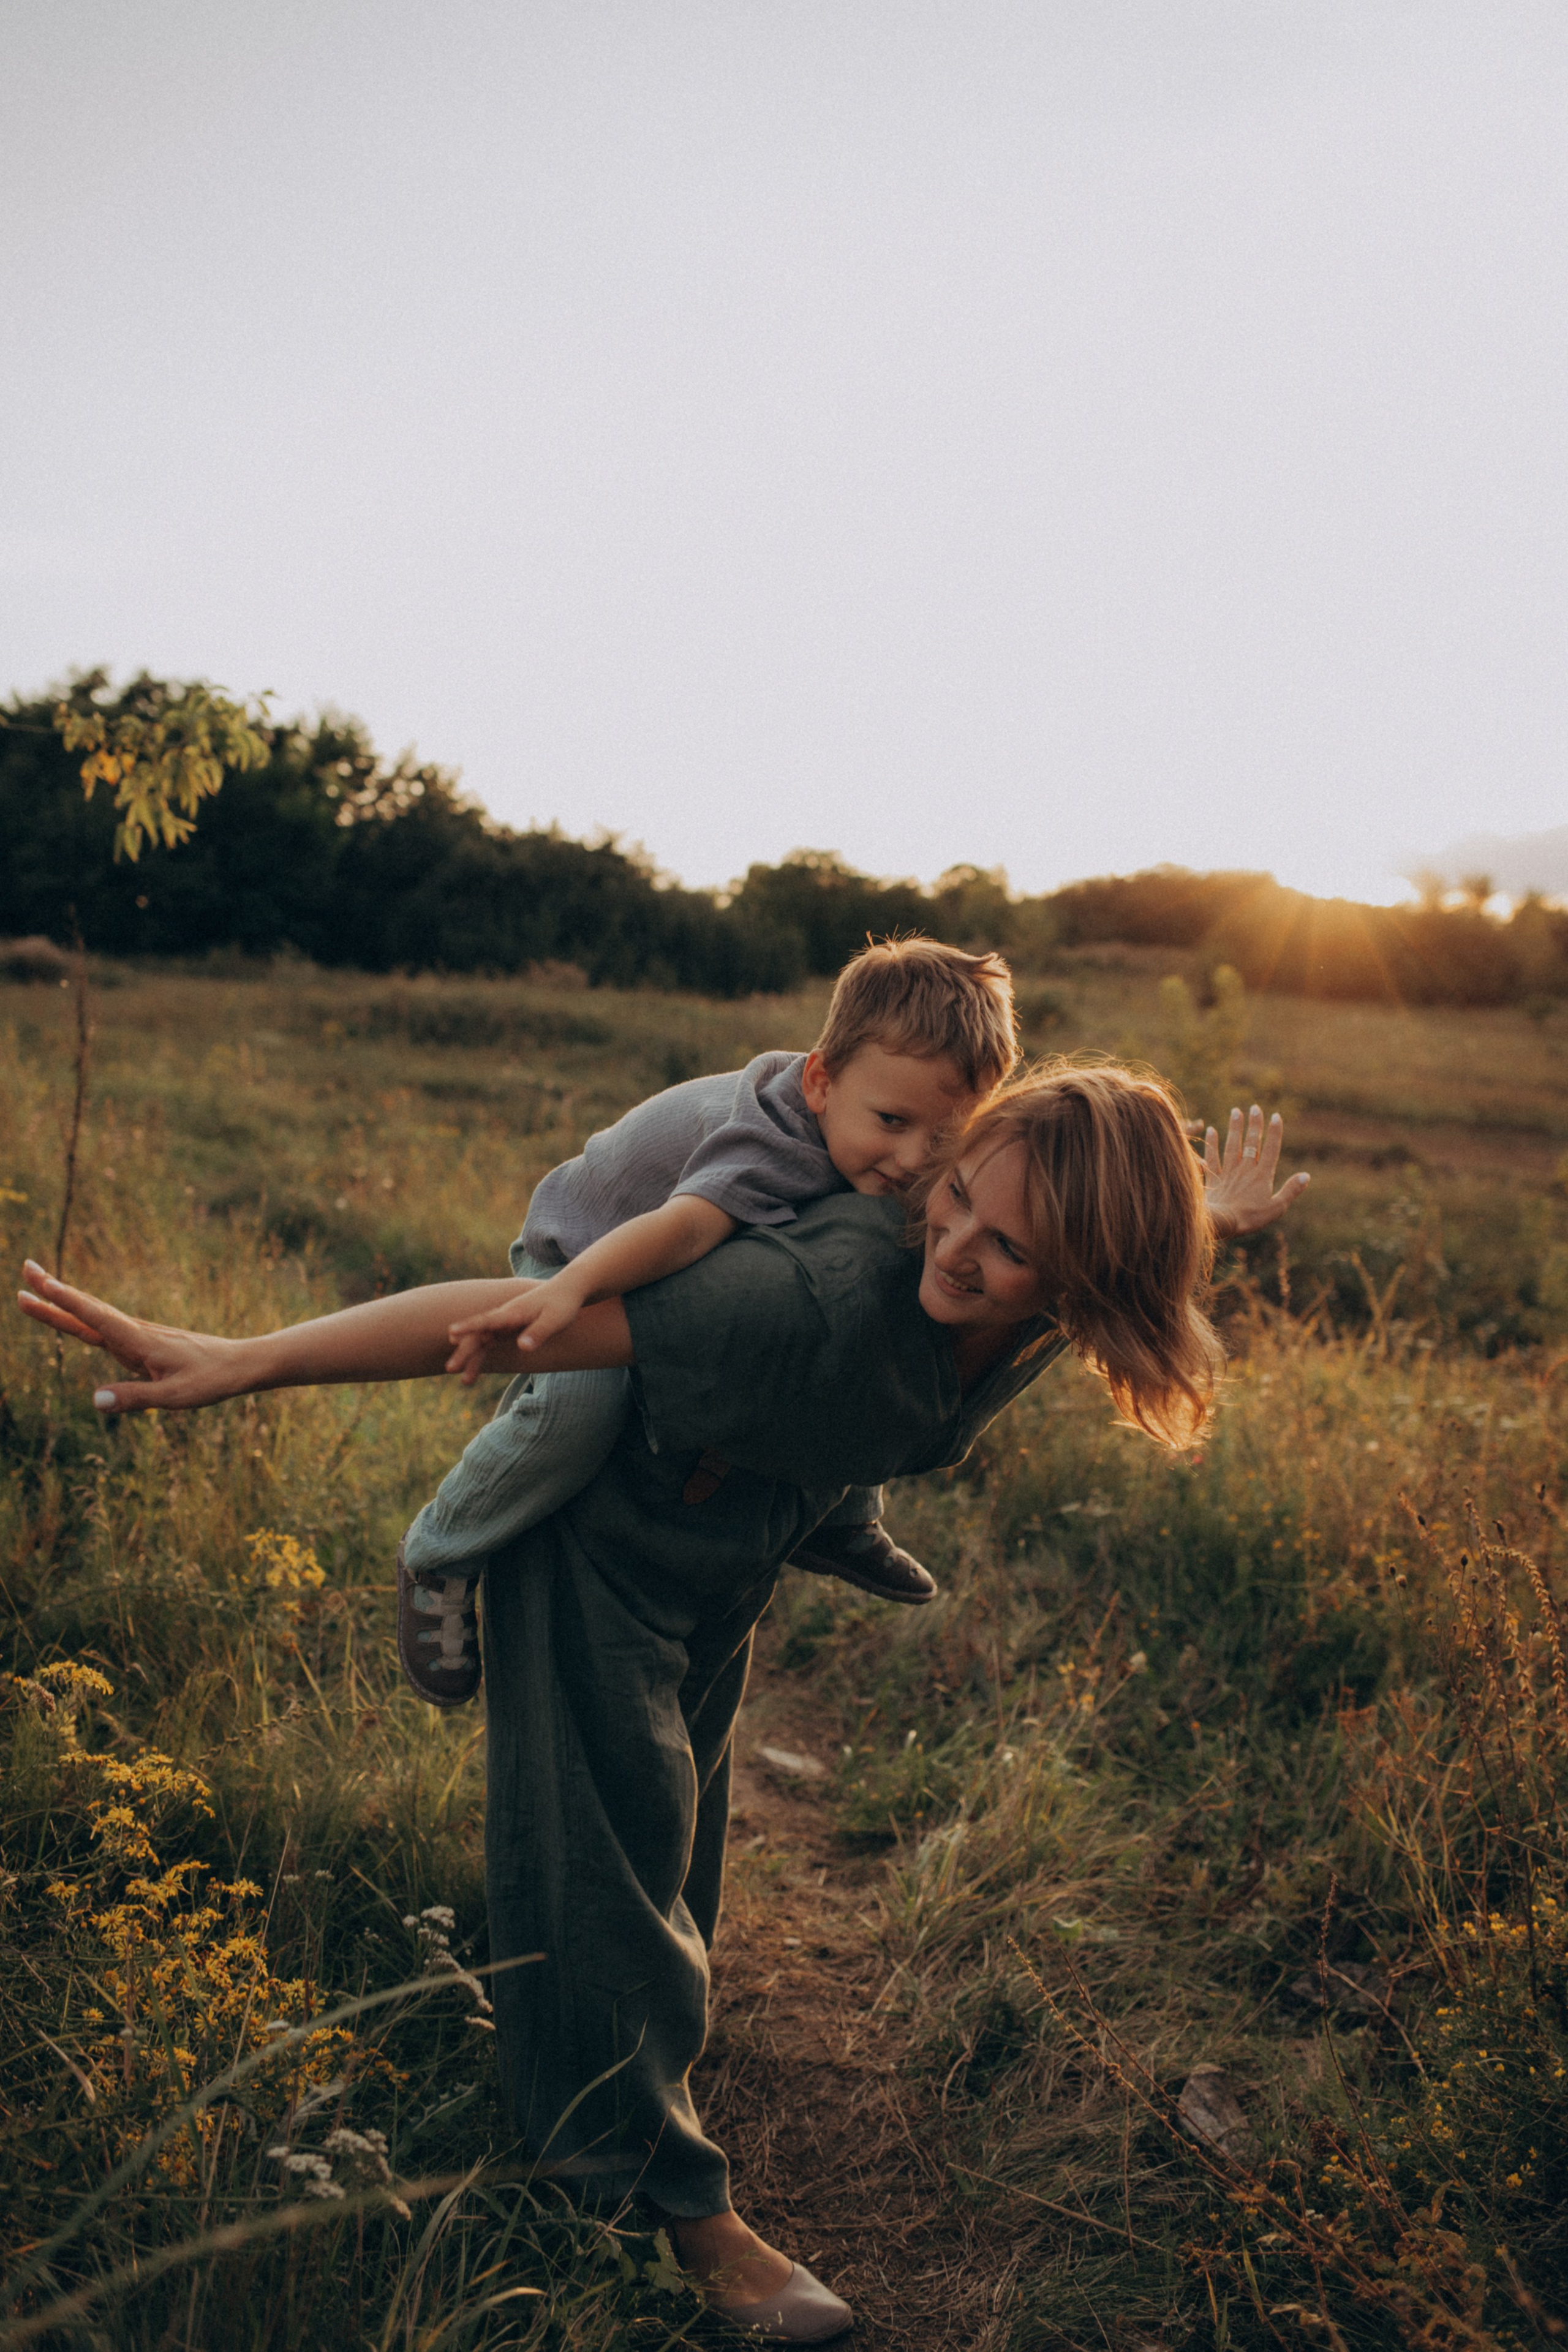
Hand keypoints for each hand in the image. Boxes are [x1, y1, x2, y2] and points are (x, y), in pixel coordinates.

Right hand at [16, 1259, 243, 1411]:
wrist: (238, 1364)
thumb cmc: (210, 1381)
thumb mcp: (175, 1397)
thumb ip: (135, 1398)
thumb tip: (95, 1401)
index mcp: (140, 1341)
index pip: (96, 1318)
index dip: (68, 1302)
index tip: (43, 1284)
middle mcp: (135, 1332)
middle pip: (86, 1310)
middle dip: (54, 1292)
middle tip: (25, 1269)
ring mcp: (137, 1335)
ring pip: (92, 1317)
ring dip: (63, 1302)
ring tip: (35, 1289)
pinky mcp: (141, 1342)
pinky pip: (104, 1327)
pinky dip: (82, 1317)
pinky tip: (71, 1315)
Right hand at [445, 1276, 582, 1384]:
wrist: (568, 1289)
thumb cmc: (563, 1303)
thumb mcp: (555, 1319)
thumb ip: (538, 1333)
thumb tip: (522, 1347)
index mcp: (513, 1312)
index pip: (487, 1320)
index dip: (469, 1326)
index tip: (451, 1332)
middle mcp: (505, 1316)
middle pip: (479, 1334)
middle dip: (465, 1351)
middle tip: (451, 1368)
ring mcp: (505, 1323)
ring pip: (482, 1341)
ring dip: (471, 1358)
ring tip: (464, 1381)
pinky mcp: (509, 1329)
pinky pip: (490, 1344)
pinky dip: (481, 1357)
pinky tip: (472, 1372)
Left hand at [1203, 1107, 1309, 1238]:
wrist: (1221, 1222)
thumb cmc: (1250, 1218)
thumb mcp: (1277, 1207)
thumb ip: (1291, 1190)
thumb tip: (1306, 1176)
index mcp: (1262, 1175)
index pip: (1271, 1149)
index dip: (1274, 1132)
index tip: (1275, 1116)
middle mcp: (1246, 1169)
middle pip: (1251, 1143)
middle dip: (1254, 1124)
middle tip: (1255, 1107)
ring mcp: (1228, 1172)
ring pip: (1232, 1145)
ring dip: (1235, 1128)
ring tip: (1236, 1111)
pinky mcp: (1213, 1178)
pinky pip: (1212, 1157)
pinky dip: (1212, 1143)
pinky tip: (1211, 1130)